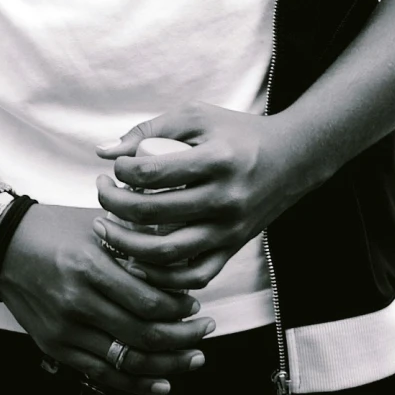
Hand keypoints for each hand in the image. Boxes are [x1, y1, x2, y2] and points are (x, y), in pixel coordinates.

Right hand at [0, 203, 213, 394]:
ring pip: (125, 361)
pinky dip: (135, 383)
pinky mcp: (55, 347)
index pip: (147, 301)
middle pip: (142, 335)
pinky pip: (101, 374)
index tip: (196, 306)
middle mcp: (76, 302)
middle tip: (205, 331)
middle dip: (182, 338)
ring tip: (192, 359)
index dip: (178, 310)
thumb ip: (137, 239)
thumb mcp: (97, 221)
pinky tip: (161, 383)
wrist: (3, 245)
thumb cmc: (56, 227)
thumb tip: (182, 257)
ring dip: (166, 365)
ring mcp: (64, 329)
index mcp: (89, 266)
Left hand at [93, 103, 301, 290]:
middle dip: (114, 205)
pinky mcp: (232, 249)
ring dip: (127, 245)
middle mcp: (224, 199)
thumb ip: (149, 130)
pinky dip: (161, 277)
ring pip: (167, 253)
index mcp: (215, 160)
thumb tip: (103, 152)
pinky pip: (193, 276)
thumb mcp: (196, 117)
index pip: (152, 172)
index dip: (122, 170)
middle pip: (153, 213)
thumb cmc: (237, 133)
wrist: (292, 159)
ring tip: (107, 229)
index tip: (115, 167)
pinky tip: (138, 261)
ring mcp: (229, 230)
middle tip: (102, 194)